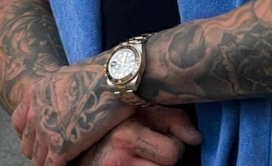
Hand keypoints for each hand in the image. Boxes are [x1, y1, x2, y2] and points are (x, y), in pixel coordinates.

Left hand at [12, 57, 133, 165]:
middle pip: (27, 144)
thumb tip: (59, 103)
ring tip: (60, 161)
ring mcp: (46, 132)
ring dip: (47, 161)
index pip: (18, 122)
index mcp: (34, 94)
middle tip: (52, 153)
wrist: (111, 79)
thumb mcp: (64, 78)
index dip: (29, 133)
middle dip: (38, 150)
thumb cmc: (95, 75)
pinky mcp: (60, 148)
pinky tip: (69, 164)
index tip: (39, 138)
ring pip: (37, 159)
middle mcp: (35, 113)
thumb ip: (54, 94)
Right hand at [76, 106, 201, 164]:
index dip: (174, 144)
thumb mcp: (137, 110)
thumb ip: (170, 119)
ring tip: (141, 154)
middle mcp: (118, 159)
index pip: (172, 152)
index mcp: (125, 135)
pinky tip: (137, 161)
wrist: (74, 139)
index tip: (166, 137)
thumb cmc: (110, 120)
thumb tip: (196, 138)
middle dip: (164, 158)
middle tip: (152, 147)